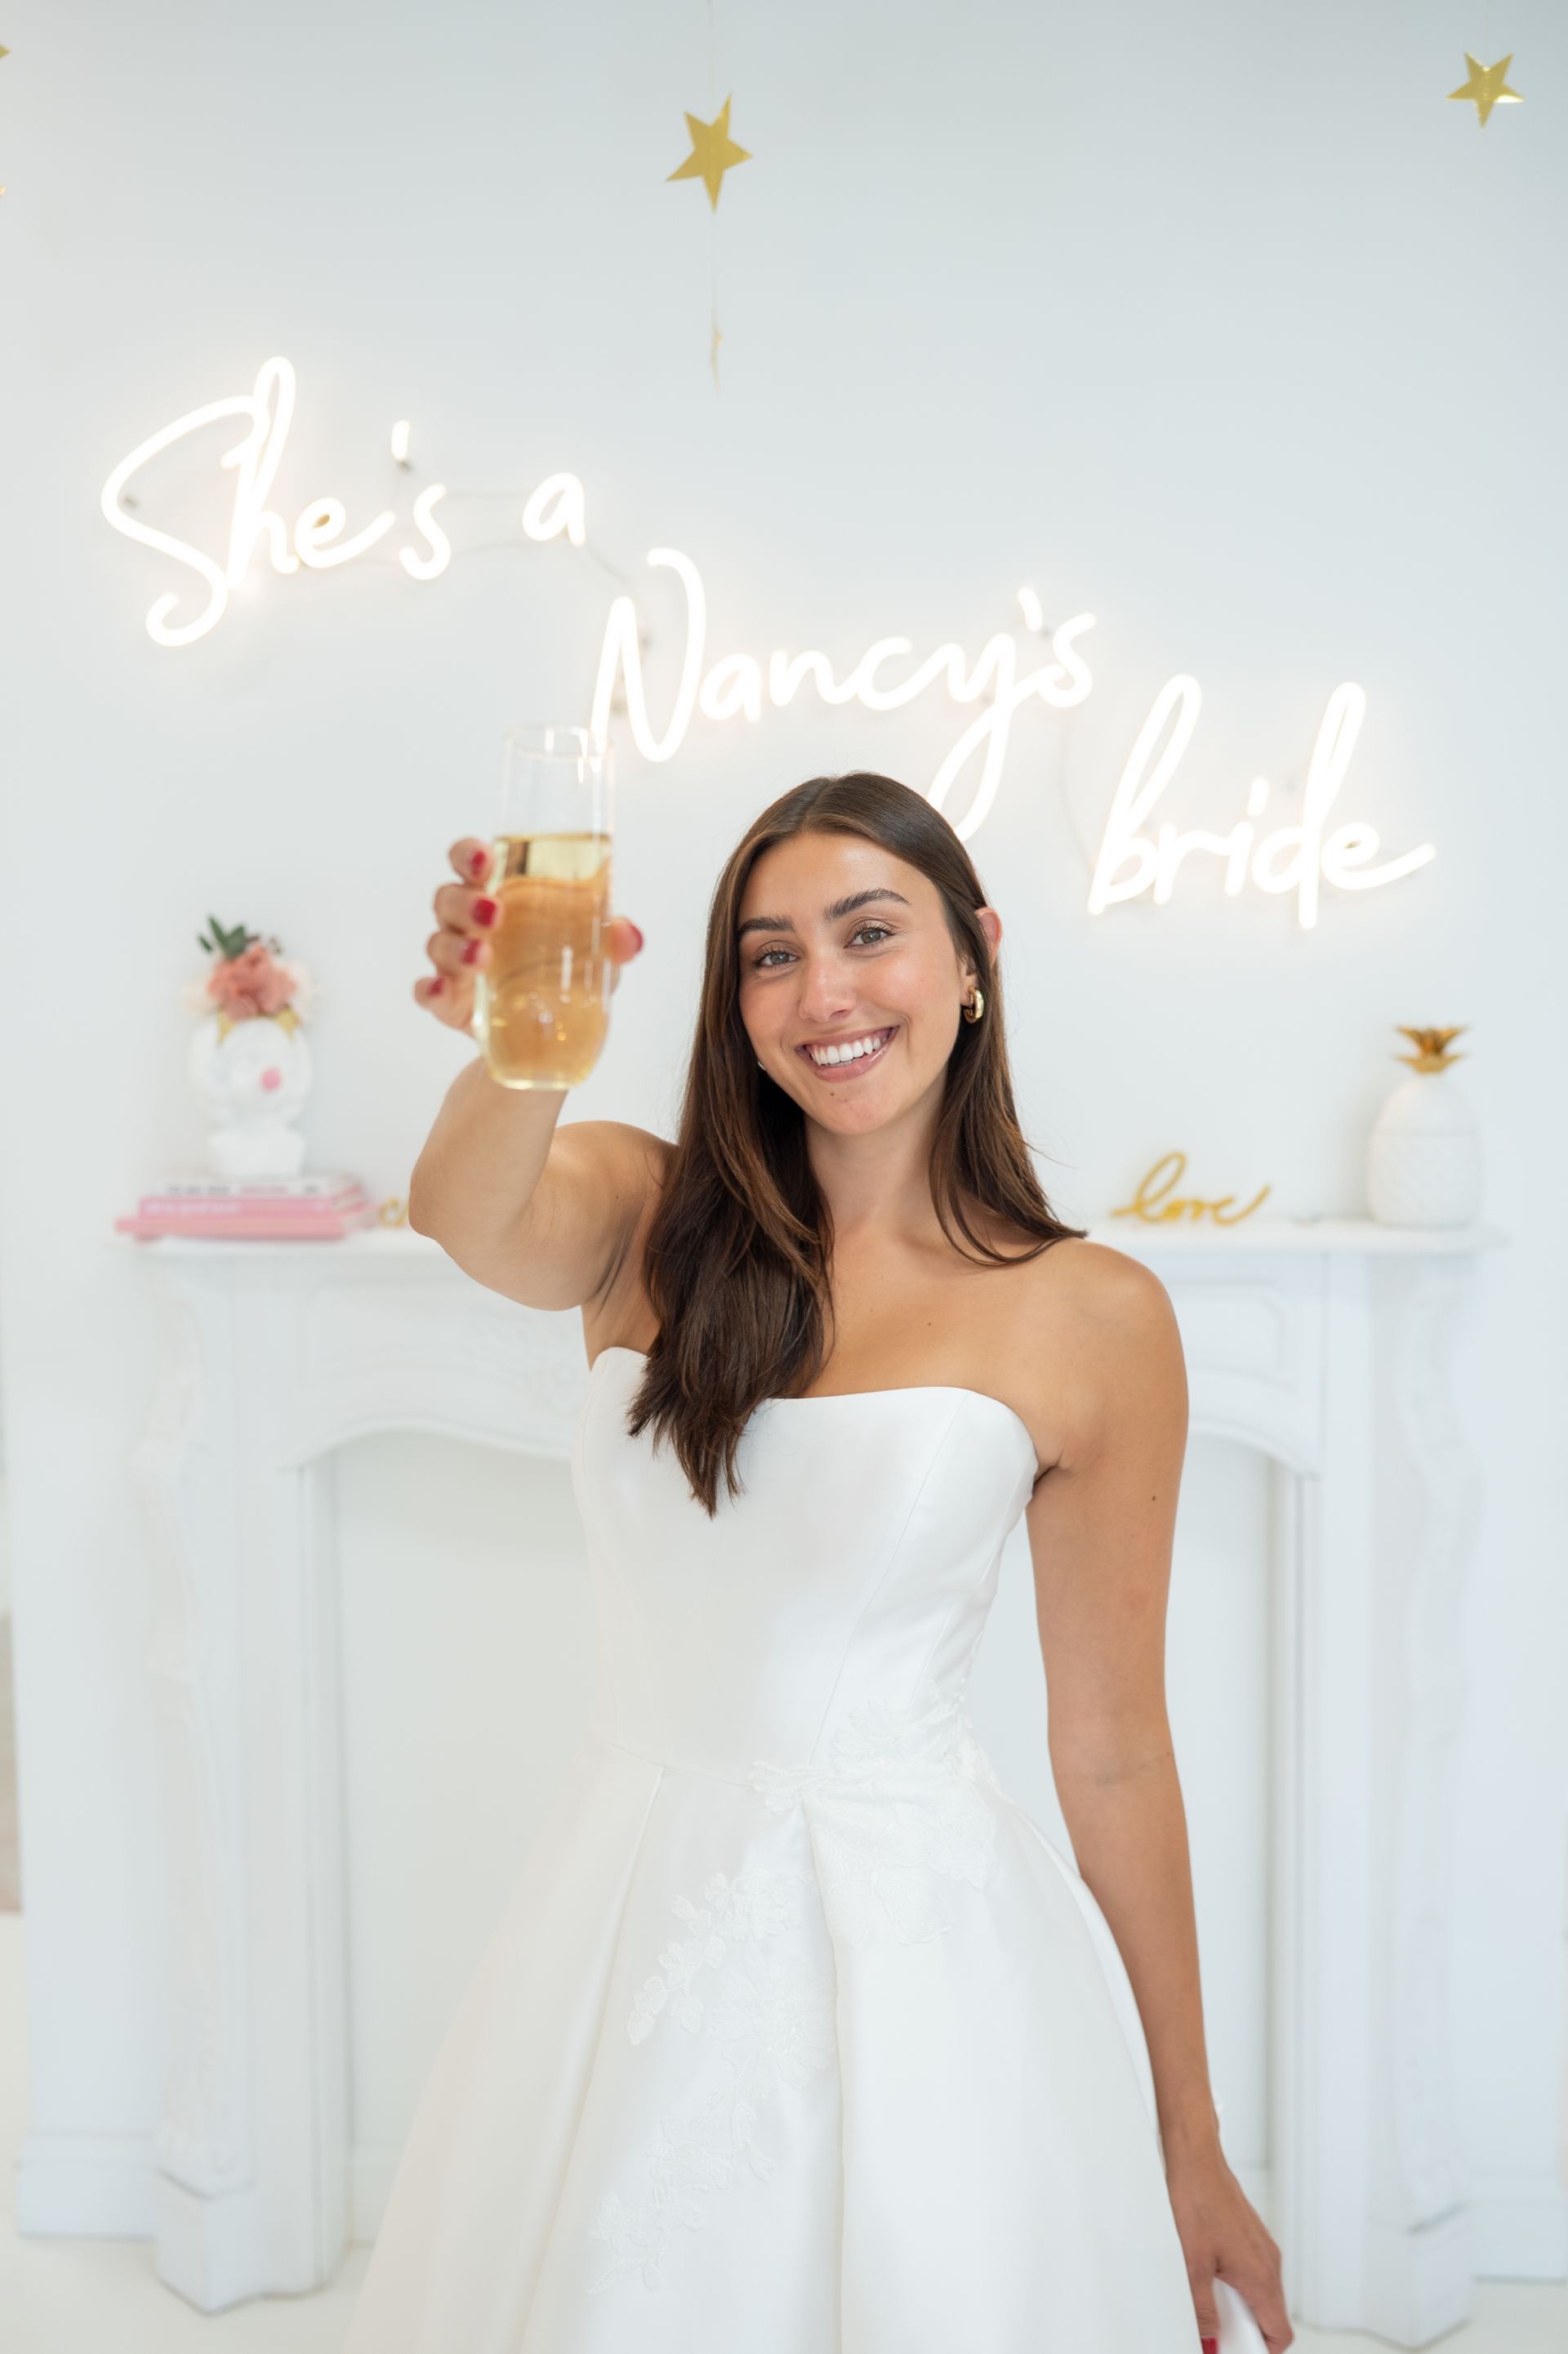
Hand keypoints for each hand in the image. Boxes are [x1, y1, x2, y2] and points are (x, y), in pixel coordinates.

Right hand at [413, 835, 643, 1032]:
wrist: (547, 1033)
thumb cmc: (560, 971)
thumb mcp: (594, 955)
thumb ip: (612, 941)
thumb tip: (630, 936)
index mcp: (497, 895)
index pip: (470, 861)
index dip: (470, 854)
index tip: (486, 859)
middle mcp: (467, 923)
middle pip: (447, 898)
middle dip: (465, 901)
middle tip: (494, 912)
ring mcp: (454, 964)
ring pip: (438, 942)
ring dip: (456, 946)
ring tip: (481, 956)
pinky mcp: (450, 1002)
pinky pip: (427, 992)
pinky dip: (430, 989)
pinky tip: (440, 989)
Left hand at [1166, 2139, 1291, 2351]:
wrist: (1194, 2156)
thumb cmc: (1195, 2199)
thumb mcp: (1191, 2265)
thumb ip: (1203, 2308)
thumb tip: (1209, 2335)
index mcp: (1261, 2275)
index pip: (1280, 2333)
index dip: (1261, 2351)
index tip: (1236, 2351)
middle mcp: (1268, 2261)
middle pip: (1269, 2315)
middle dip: (1244, 2329)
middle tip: (1215, 2329)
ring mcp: (1261, 2245)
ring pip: (1259, 2291)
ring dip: (1238, 2304)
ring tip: (1206, 2296)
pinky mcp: (1249, 2233)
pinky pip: (1250, 2269)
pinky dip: (1234, 2281)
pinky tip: (1206, 2270)